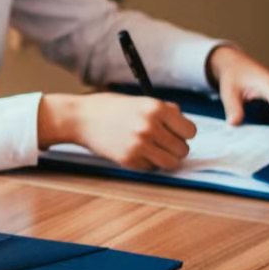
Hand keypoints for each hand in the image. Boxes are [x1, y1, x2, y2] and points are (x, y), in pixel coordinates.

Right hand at [43, 92, 196, 170]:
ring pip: (171, 163)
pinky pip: (151, 169)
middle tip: (160, 142)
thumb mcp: (139, 100)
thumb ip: (163, 110)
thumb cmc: (109, 108)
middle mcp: (150, 127)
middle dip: (174, 147)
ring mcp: (139, 145)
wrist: (78, 118)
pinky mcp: (128, 160)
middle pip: (183, 149)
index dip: (183, 133)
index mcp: (156, 108)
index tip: (173, 132)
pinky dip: (146, 164)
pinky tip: (135, 152)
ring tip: (153, 151)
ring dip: (165, 159)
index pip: (190, 131)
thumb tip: (184, 124)